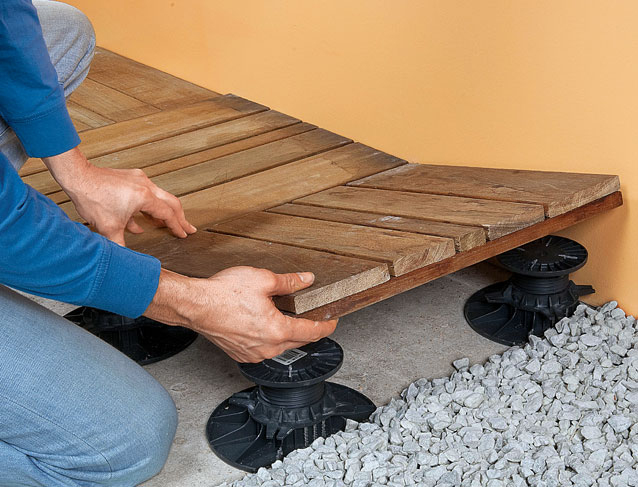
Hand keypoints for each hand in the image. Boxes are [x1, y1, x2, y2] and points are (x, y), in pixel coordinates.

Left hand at [42, 147, 195, 245]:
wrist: (78, 177)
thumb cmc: (92, 197)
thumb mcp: (108, 228)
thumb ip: (121, 245)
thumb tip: (126, 259)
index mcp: (144, 198)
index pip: (168, 214)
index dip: (177, 226)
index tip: (184, 234)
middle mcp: (145, 186)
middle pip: (171, 202)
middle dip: (181, 217)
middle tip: (188, 227)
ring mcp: (139, 179)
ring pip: (160, 196)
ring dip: (164, 211)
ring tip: (167, 223)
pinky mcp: (131, 177)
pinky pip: (146, 192)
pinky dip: (149, 206)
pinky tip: (141, 218)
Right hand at [144, 267, 337, 362]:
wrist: (195, 305)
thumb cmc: (223, 294)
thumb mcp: (263, 279)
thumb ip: (289, 282)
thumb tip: (306, 280)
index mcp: (277, 331)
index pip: (313, 332)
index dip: (326, 325)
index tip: (332, 321)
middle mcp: (267, 348)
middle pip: (298, 341)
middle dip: (307, 328)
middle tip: (311, 314)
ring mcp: (253, 354)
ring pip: (281, 346)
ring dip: (287, 333)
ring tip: (285, 315)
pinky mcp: (241, 354)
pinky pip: (264, 348)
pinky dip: (270, 338)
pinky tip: (264, 323)